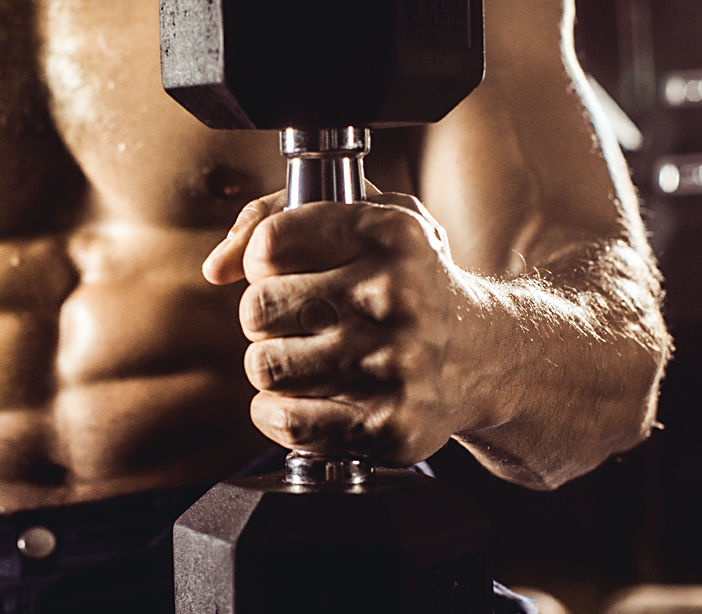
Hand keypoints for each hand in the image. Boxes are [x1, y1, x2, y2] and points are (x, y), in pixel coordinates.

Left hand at [202, 189, 480, 466]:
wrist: (485, 355)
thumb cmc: (410, 280)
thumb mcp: (366, 218)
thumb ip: (276, 216)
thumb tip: (216, 267)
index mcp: (390, 233)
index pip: (269, 243)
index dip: (263, 259)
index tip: (284, 269)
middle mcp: (395, 295)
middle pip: (257, 308)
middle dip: (265, 315)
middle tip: (299, 319)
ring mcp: (394, 363)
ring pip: (265, 366)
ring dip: (274, 364)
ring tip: (310, 357)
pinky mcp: (390, 424)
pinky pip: (287, 420)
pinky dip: (278, 413)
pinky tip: (303, 399)